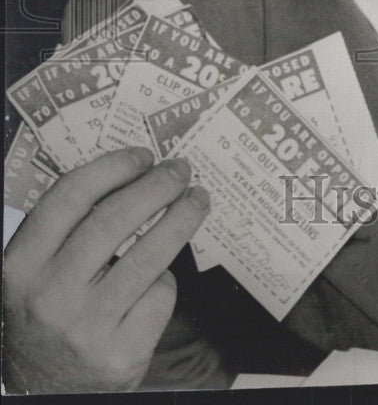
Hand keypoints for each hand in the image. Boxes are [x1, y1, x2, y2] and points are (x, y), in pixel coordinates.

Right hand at [2, 147, 209, 392]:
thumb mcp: (39, 268)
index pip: (70, 197)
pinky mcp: (121, 355)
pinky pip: (159, 296)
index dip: (113, 168)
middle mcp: (49, 296)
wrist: (42, 389)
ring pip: (149, 255)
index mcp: (21, 265)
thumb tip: (135, 172)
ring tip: (198, 199)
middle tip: (180, 170)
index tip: (143, 155)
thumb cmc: (49, 309)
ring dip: (182, 218)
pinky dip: (165, 280)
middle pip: (115, 220)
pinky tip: (160, 276)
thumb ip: (71, 226)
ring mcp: (86, 329)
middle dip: (156, 186)